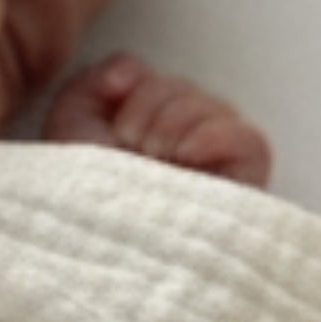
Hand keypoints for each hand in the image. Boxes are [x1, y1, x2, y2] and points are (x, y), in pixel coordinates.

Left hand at [41, 52, 272, 187]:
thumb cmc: (80, 197)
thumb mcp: (70, 128)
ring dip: (174, 123)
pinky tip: (185, 155)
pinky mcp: (244, 191)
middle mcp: (183, 148)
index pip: (155, 78)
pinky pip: (251, 141)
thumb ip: (93, 83)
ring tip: (152, 158)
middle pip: (185, 88)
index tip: (113, 124)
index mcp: (144, 132)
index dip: (136, 86)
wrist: (88, 250)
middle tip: (130, 146)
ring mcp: (216, 170)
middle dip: (150, 107)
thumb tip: (131, 71)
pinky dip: (215, 135)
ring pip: (216, 106)